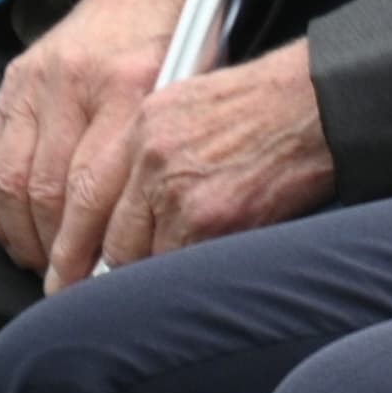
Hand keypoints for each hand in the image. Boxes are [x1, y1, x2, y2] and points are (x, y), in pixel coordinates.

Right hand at [0, 0, 192, 279]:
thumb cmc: (186, 52)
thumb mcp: (199, 94)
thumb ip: (171, 160)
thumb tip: (163, 244)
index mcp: (132, 84)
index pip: (96, 186)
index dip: (89, 247)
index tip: (93, 285)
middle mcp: (77, 80)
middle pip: (51, 190)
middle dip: (57, 252)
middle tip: (66, 289)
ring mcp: (37, 80)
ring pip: (13, 182)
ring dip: (25, 237)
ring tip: (45, 267)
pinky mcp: (11, 83)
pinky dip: (0, 208)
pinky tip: (21, 235)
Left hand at [96, 39, 334, 271]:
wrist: (322, 104)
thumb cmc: (271, 107)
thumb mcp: (194, 108)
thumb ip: (152, 152)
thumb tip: (126, 212)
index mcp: (142, 123)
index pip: (86, 196)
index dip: (75, 243)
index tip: (69, 270)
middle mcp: (150, 155)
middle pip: (111, 237)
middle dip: (117, 267)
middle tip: (116, 288)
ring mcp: (177, 190)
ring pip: (142, 258)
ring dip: (158, 271)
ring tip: (180, 270)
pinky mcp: (209, 220)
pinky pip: (179, 267)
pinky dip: (191, 273)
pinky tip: (211, 262)